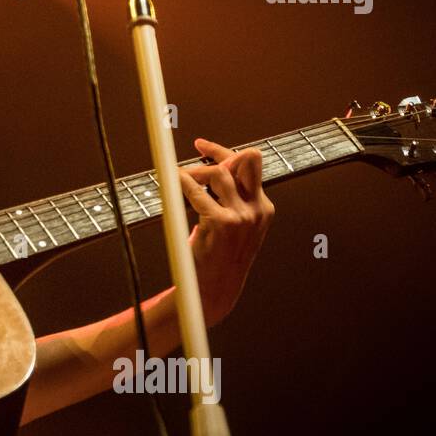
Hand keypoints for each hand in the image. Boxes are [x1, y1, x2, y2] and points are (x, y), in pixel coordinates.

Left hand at [177, 138, 274, 324]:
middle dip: (217, 151)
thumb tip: (212, 171)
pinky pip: (198, 192)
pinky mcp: (222, 223)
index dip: (225, 152)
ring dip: (195, 170)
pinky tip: (172, 182)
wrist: (216, 289)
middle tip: (195, 151)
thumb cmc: (220, 256)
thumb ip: (229, 200)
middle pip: (243, 160)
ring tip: (179, 178)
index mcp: (263, 208)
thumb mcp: (234, 226)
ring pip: (218, 173)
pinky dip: (182, 183)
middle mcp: (257, 209)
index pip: (251, 166)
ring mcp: (241, 216)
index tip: (202, 146)